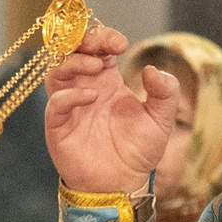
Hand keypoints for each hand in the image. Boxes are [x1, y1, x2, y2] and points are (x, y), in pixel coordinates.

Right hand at [42, 22, 178, 198]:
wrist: (123, 184)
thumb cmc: (139, 151)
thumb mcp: (161, 119)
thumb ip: (165, 93)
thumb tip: (152, 70)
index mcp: (107, 81)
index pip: (98, 48)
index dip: (105, 37)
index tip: (120, 42)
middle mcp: (85, 88)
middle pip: (72, 52)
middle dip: (84, 40)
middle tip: (103, 45)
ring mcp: (70, 106)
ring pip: (57, 71)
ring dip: (73, 62)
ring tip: (96, 66)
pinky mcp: (59, 127)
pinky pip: (55, 104)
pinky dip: (69, 95)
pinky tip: (90, 96)